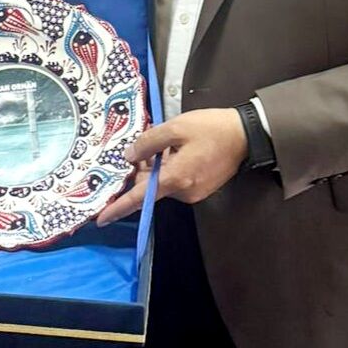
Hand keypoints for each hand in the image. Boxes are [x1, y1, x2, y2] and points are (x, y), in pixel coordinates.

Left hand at [96, 108, 247, 224]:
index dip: (119, 207)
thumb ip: (149, 142)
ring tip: (154, 143)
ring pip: (162, 182)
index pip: (140, 197)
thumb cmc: (211, 129)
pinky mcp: (201, 188)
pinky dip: (167, 167)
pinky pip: (175, 180)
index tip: (100, 219)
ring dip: (153, 167)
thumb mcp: (176, 127)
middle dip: (138, 172)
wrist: (246, 135)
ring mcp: (194, 192)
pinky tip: (170, 149)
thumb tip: (130, 156)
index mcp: (176, 179)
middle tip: (133, 150)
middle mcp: (183, 192)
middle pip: (150, 187)